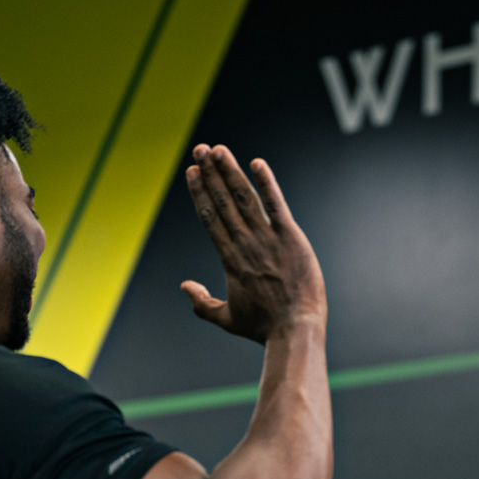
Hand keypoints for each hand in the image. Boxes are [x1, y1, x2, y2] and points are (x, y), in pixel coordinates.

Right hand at [180, 144, 325, 343]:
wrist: (294, 330)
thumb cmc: (263, 327)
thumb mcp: (227, 319)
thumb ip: (202, 303)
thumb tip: (184, 287)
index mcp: (229, 259)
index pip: (210, 218)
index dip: (200, 192)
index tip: (192, 172)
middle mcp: (245, 243)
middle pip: (223, 201)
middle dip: (210, 173)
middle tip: (200, 149)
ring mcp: (268, 239)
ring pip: (245, 198)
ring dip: (230, 172)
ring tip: (218, 150)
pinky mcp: (291, 238)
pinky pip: (276, 205)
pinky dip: (267, 183)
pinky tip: (258, 164)